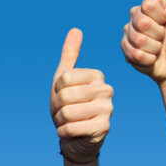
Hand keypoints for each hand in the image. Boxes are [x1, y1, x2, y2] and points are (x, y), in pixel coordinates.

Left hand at [50, 29, 112, 163]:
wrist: (77, 137)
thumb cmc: (70, 105)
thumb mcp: (64, 79)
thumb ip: (70, 54)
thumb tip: (76, 29)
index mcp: (97, 76)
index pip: (64, 78)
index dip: (57, 90)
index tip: (64, 96)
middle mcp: (107, 90)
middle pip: (65, 95)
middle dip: (57, 107)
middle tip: (65, 112)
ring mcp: (108, 109)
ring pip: (68, 112)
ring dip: (60, 121)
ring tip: (70, 122)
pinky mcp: (105, 127)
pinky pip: (72, 127)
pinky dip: (64, 132)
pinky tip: (73, 132)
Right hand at [122, 0, 165, 84]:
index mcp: (151, 5)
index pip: (147, 4)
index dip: (160, 16)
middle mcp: (137, 16)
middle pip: (141, 22)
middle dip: (158, 34)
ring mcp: (129, 32)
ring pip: (136, 38)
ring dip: (154, 47)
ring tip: (161, 49)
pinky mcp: (125, 49)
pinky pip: (133, 52)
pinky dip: (147, 59)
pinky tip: (154, 59)